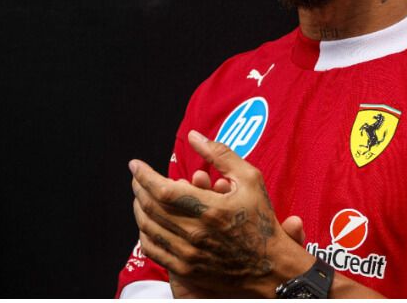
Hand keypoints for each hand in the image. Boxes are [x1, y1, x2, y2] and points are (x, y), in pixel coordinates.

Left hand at [130, 131, 312, 296]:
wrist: (270, 267)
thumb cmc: (261, 221)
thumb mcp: (250, 179)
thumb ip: (221, 154)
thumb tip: (194, 136)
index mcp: (210, 209)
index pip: (163, 190)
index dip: (144, 175)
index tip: (136, 164)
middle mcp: (196, 233)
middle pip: (150, 207)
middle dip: (139, 188)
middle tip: (138, 177)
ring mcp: (188, 254)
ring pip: (148, 228)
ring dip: (139, 208)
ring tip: (140, 195)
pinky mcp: (186, 269)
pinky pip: (153, 249)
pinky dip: (144, 233)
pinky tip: (147, 221)